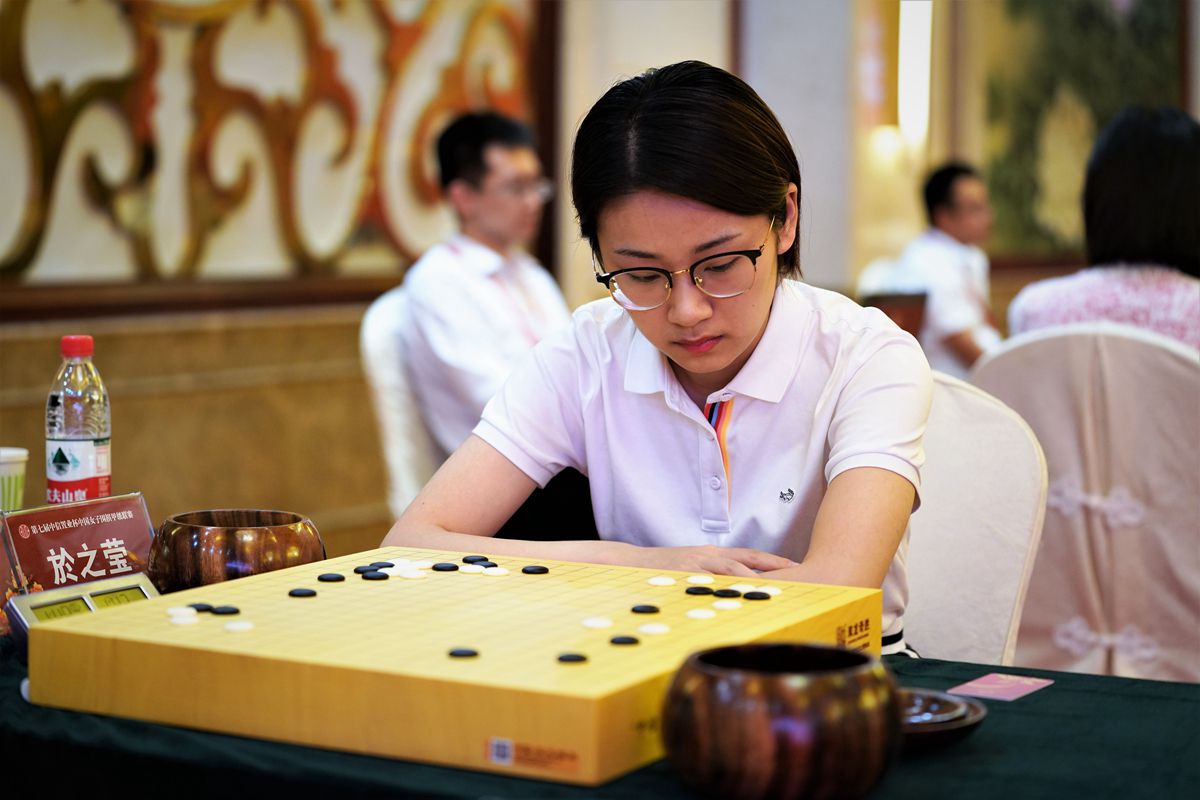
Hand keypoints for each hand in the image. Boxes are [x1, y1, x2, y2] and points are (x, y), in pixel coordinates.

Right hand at [623, 544, 798, 576]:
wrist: (631, 562)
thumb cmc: (662, 570)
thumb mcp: (691, 570)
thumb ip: (712, 575)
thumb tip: (734, 587)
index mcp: (712, 554)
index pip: (750, 555)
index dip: (773, 560)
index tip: (795, 567)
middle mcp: (709, 555)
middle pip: (749, 556)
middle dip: (775, 565)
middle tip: (799, 573)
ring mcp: (697, 562)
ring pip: (733, 566)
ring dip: (756, 575)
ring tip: (778, 584)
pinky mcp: (685, 571)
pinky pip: (710, 577)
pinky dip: (727, 583)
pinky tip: (740, 590)